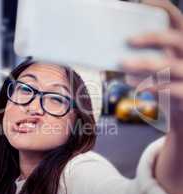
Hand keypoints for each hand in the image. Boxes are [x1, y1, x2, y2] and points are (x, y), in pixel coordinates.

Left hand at [122, 1, 182, 193]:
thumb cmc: (166, 83)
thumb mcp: (159, 66)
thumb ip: (143, 56)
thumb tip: (113, 52)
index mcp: (180, 43)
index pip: (175, 18)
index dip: (161, 7)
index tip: (142, 1)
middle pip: (174, 38)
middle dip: (152, 37)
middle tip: (128, 40)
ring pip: (169, 64)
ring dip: (145, 64)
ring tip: (123, 65)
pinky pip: (173, 89)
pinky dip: (154, 87)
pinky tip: (139, 87)